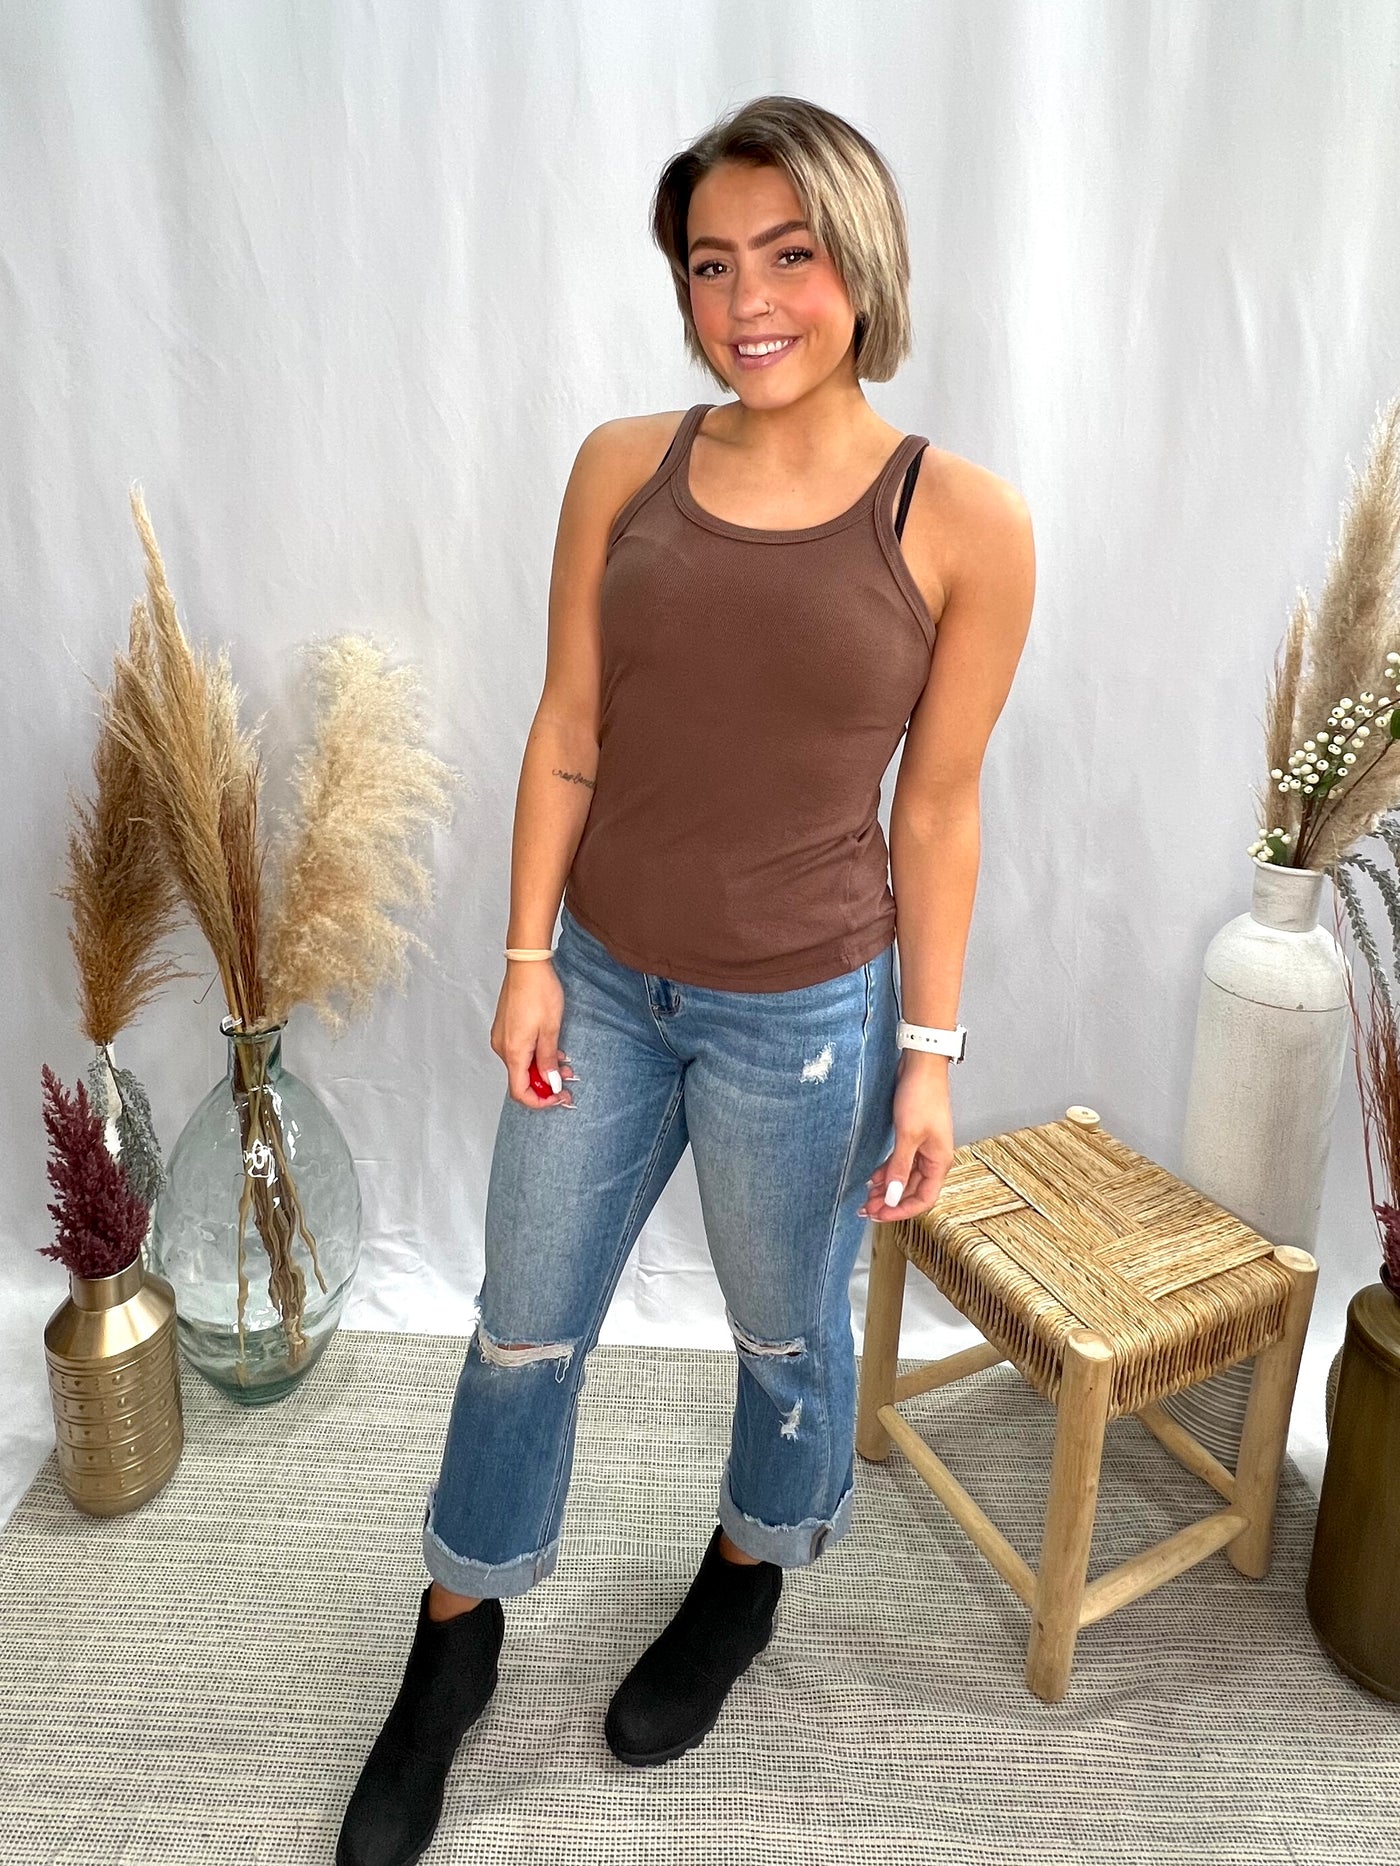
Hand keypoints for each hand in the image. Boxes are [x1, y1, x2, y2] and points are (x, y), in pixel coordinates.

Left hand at [858, 1051, 954, 1221]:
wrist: (921, 1065)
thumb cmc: (921, 1096)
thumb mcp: (908, 1135)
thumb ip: (899, 1167)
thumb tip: (893, 1196)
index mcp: (939, 1161)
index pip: (923, 1199)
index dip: (901, 1211)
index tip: (880, 1215)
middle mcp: (933, 1157)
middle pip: (912, 1190)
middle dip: (890, 1202)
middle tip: (867, 1209)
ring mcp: (923, 1147)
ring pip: (904, 1177)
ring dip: (887, 1188)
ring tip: (867, 1197)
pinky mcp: (912, 1137)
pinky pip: (900, 1163)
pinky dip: (887, 1172)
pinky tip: (874, 1178)